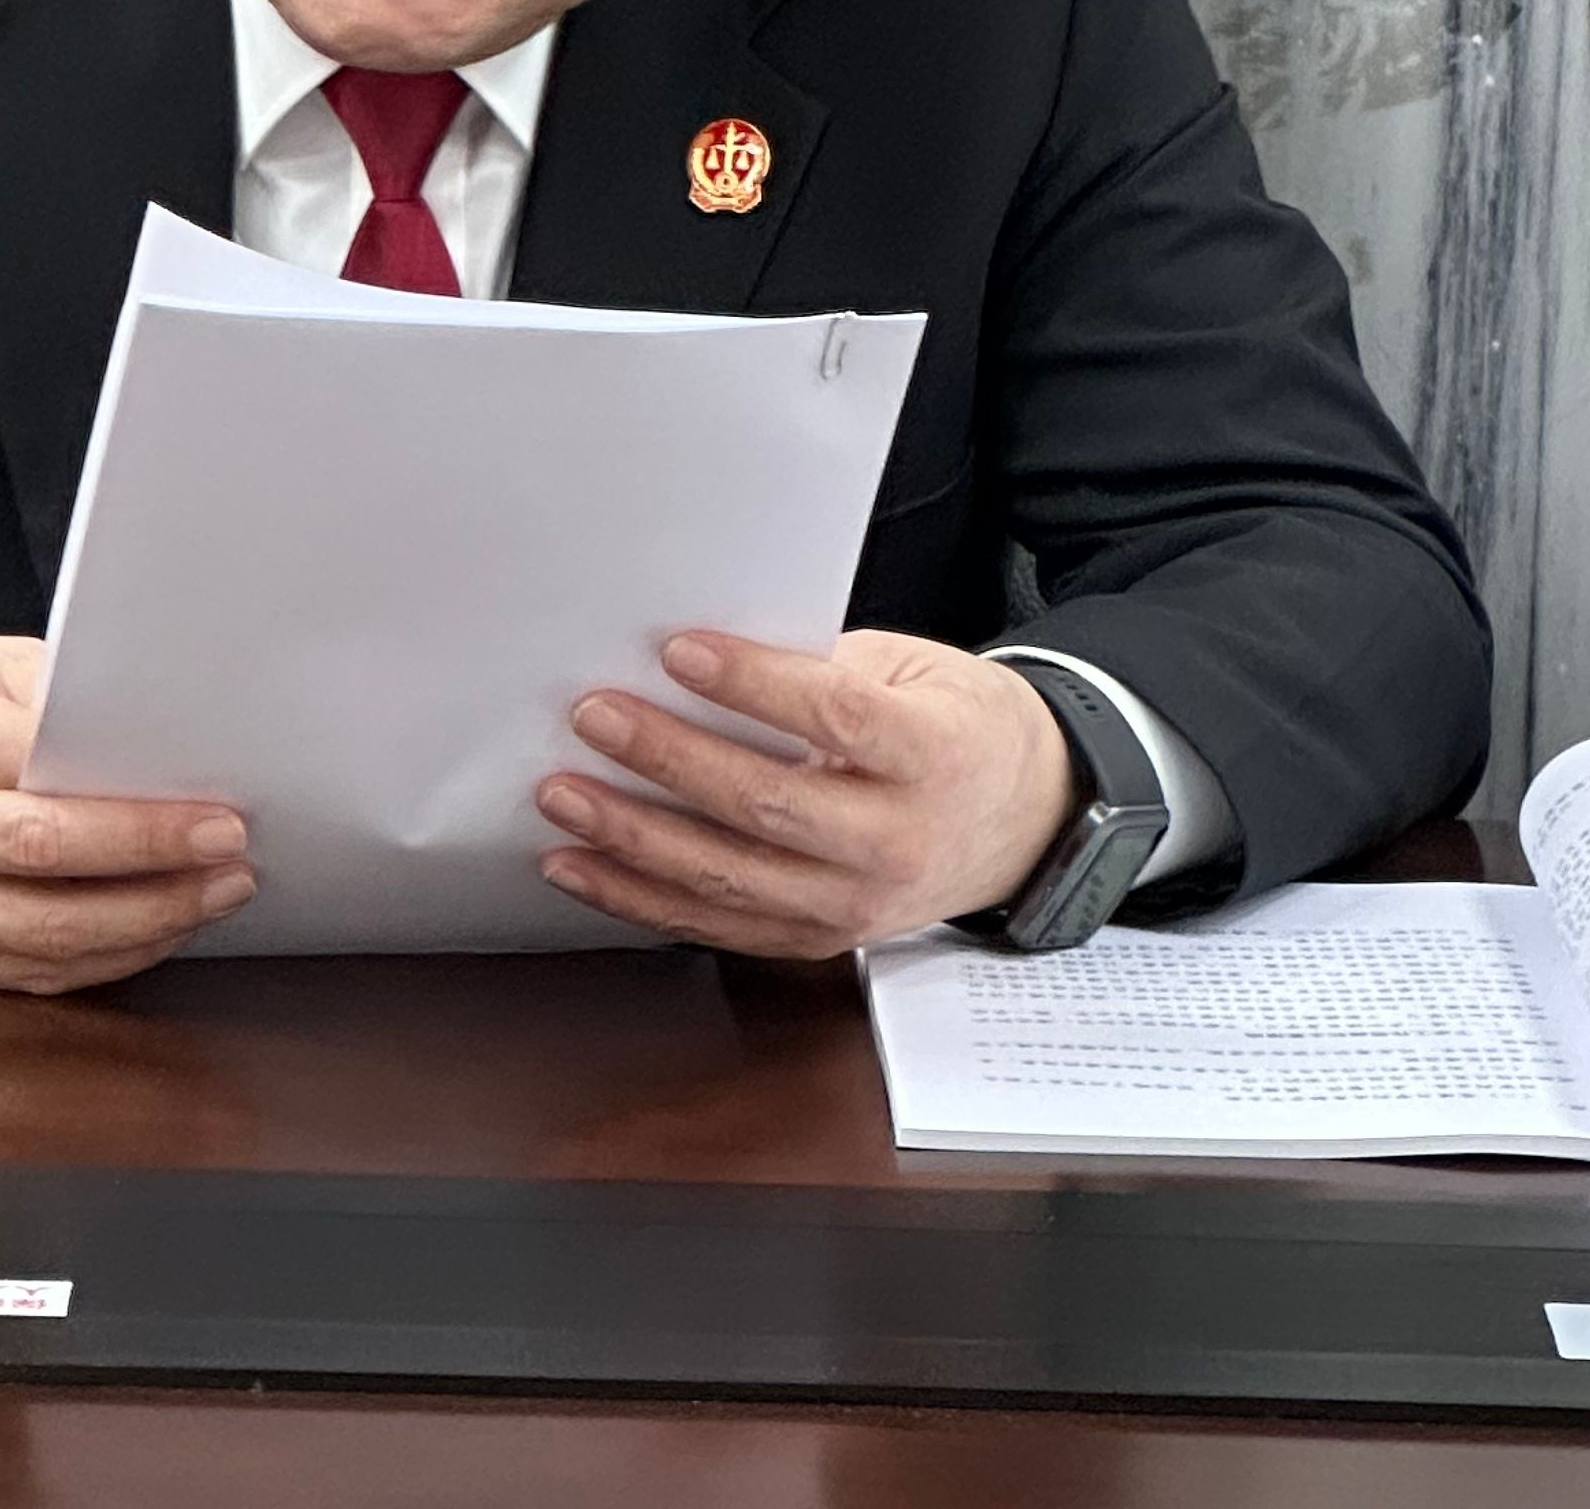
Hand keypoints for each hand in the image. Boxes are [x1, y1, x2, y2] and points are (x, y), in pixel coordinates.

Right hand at [0, 637, 257, 993]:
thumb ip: (51, 693)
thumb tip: (152, 730)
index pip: (42, 785)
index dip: (136, 810)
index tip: (215, 809)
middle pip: (45, 868)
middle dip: (154, 872)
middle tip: (233, 858)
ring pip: (41, 940)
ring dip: (144, 927)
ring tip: (214, 897)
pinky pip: (24, 975)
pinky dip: (101, 960)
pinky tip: (154, 931)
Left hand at [534, 628, 1076, 958]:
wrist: (1024, 821)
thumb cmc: (959, 728)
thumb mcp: (914, 671)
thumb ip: (821, 665)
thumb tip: (703, 657)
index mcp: (931, 755)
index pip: (834, 717)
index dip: (753, 684)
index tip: (678, 650)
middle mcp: (895, 842)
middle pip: (767, 804)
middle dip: (668, 759)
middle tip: (595, 716)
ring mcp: (857, 905)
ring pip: (731, 877)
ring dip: (634, 838)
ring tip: (565, 796)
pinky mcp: (820, 938)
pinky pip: (720, 925)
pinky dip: (642, 899)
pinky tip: (584, 866)